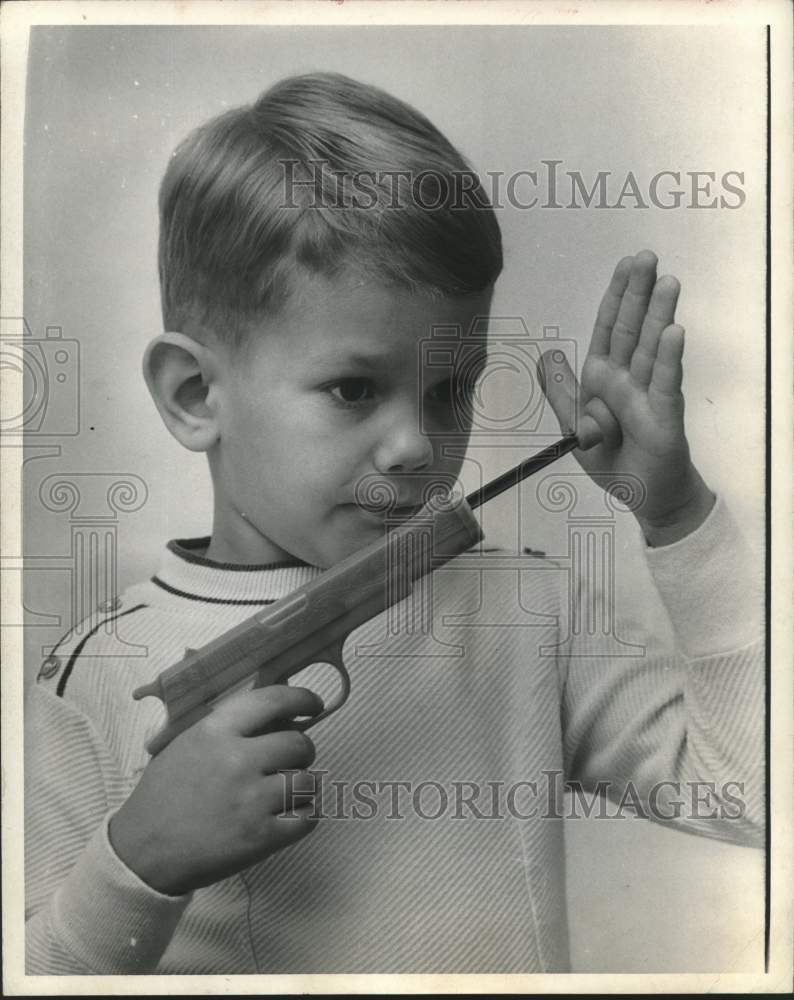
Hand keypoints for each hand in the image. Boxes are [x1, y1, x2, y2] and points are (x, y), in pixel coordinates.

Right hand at [109, 685, 322, 894]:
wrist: (141, 853)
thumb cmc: (163, 796)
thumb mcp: (186, 744)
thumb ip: (227, 728)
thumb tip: (275, 717)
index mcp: (216, 731)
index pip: (273, 700)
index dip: (302, 698)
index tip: (312, 705)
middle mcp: (238, 760)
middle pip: (300, 744)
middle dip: (302, 751)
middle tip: (291, 761)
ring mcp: (252, 800)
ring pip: (308, 781)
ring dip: (305, 785)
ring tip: (288, 791)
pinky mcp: (261, 837)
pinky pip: (308, 817)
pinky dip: (306, 815)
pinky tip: (291, 815)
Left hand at [541, 250, 714, 544]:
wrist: (644, 495)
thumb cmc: (613, 460)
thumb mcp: (574, 429)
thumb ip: (560, 394)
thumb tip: (547, 354)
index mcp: (603, 377)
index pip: (608, 329)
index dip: (616, 297)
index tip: (626, 265)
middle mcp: (628, 379)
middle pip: (631, 329)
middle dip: (638, 294)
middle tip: (647, 257)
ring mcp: (649, 393)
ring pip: (651, 348)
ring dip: (659, 315)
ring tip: (667, 282)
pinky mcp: (664, 416)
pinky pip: (664, 384)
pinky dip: (668, 359)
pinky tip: (673, 332)